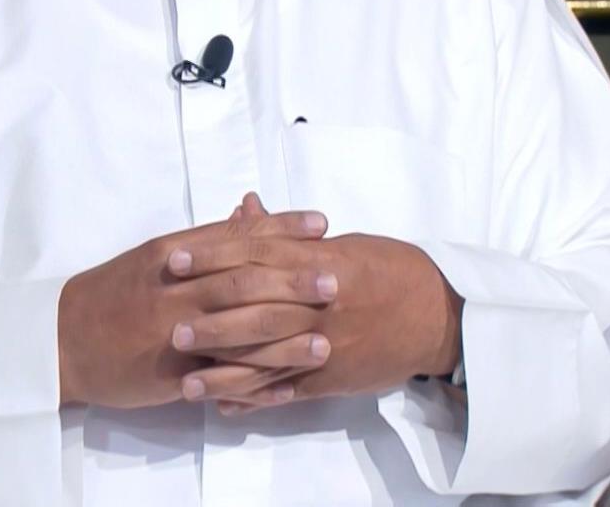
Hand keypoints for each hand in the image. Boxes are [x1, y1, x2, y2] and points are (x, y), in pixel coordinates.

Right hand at [57, 195, 335, 408]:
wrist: (63, 338)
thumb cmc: (114, 291)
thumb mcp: (157, 255)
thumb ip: (207, 238)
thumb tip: (250, 211)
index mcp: (174, 253)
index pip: (236, 236)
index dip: (282, 229)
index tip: (322, 224)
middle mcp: (177, 289)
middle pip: (242, 281)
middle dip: (292, 282)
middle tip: (335, 280)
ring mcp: (173, 332)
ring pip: (236, 332)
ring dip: (284, 339)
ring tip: (324, 341)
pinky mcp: (170, 372)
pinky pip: (219, 378)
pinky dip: (254, 384)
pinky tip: (287, 388)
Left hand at [167, 228, 463, 413]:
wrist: (438, 314)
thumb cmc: (390, 269)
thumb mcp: (343, 243)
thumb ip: (288, 233)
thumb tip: (246, 206)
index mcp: (320, 261)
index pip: (256, 255)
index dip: (212, 257)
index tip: (175, 259)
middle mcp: (319, 302)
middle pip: (254, 307)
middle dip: (209, 316)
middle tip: (170, 324)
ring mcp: (326, 343)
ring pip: (266, 357)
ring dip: (224, 368)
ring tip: (186, 378)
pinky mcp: (333, 377)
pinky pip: (288, 390)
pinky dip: (255, 398)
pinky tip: (224, 404)